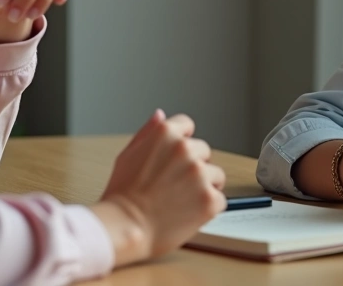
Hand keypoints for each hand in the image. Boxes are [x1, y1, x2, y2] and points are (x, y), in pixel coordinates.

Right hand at [92, 111, 226, 265]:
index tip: (176, 158)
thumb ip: (148, 132)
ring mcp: (199, 174)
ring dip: (204, 187)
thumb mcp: (128, 154)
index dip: (181, 142)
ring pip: (215, 175)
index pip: (187, 125)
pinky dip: (208, 208)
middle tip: (174, 185)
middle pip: (203, 151)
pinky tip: (188, 212)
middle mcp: (185, 149)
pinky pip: (219, 199)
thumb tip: (161, 115)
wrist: (126, 227)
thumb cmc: (122, 195)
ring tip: (181, 200)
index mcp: (165, 134)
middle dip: (193, 166)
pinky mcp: (209, 198)